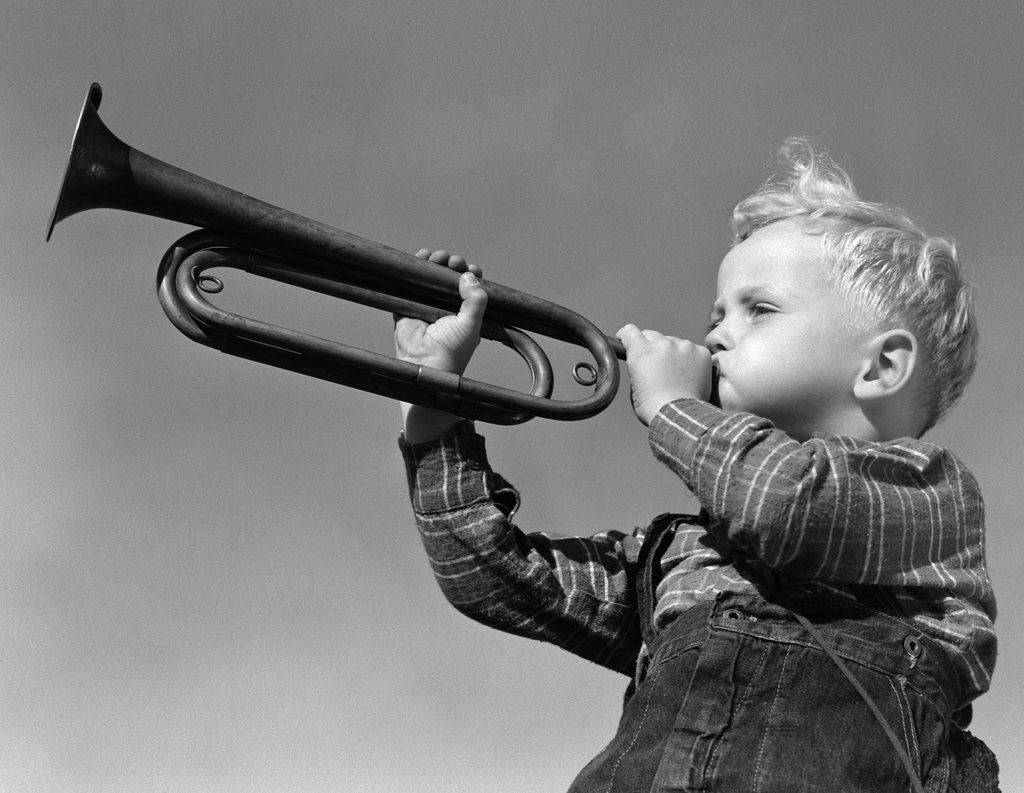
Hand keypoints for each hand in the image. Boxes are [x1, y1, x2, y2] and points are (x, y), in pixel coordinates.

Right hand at [394, 250, 485, 375]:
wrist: (425, 364)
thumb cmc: (451, 350)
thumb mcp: (471, 324)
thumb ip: (476, 299)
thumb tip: (468, 275)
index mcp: (464, 312)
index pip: (469, 287)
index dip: (469, 274)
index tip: (468, 268)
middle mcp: (446, 307)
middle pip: (449, 278)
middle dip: (451, 265)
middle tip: (452, 262)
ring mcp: (427, 306)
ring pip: (430, 278)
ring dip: (433, 264)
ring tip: (436, 257)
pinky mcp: (408, 307)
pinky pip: (410, 284)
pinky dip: (414, 270)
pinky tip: (419, 259)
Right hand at [616, 324, 712, 425]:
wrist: (680, 417)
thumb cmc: (653, 408)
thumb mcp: (635, 387)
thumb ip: (638, 368)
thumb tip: (644, 364)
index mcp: (641, 352)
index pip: (629, 331)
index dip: (626, 336)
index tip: (626, 340)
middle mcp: (662, 344)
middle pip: (652, 336)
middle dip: (650, 347)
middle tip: (654, 365)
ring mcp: (684, 347)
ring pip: (674, 343)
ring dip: (672, 353)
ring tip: (675, 375)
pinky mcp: (701, 352)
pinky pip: (692, 350)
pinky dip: (690, 359)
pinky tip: (689, 376)